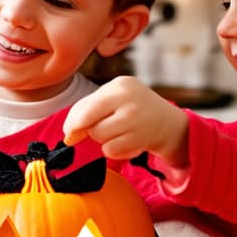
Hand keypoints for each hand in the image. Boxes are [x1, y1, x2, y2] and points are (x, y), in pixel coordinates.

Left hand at [62, 75, 188, 164]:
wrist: (167, 122)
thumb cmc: (132, 108)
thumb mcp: (114, 97)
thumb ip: (88, 109)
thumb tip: (69, 135)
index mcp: (120, 85)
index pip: (86, 106)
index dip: (73, 122)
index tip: (69, 132)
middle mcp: (129, 100)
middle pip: (89, 123)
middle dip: (88, 130)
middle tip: (97, 129)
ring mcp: (136, 120)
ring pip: (99, 137)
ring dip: (103, 139)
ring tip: (117, 132)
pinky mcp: (140, 139)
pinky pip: (110, 150)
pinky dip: (113, 149)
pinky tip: (125, 141)